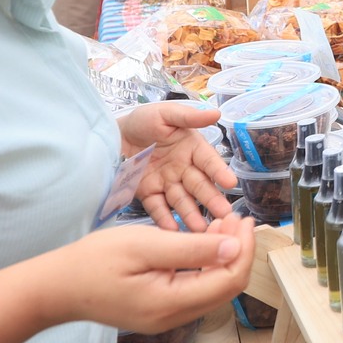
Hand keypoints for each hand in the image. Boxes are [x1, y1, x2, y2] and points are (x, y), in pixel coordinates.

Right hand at [40, 213, 255, 332]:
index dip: (244, 249)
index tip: (243, 218)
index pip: (229, 280)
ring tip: (222, 224)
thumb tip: (234, 248)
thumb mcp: (144, 246)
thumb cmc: (94, 261)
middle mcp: (173, 318)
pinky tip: (202, 242)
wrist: (55, 288)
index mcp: (171, 304)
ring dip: (223, 257)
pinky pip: (194, 291)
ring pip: (212, 289)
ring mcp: (166, 318)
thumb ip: (192, 249)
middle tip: (235, 217)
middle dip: (238, 251)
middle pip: (225, 288)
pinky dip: (206, 266)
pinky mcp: (159, 311)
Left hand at [118, 102, 235, 230]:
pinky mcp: (149, 193)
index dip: (219, 171)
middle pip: (199, 186)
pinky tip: (172, 229)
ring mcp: (166, 182)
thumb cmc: (142, 121)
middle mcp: (183, 168)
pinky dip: (165, 218)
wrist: (112, 135)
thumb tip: (216, 113)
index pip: (208, 161)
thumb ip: (189, 116)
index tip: (230, 183)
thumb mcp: (165, 114)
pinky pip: (158, 207)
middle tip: (223, 214)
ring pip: (182, 201)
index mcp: (192, 148)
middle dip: (211, 200)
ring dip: (192, 214)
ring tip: (201, 229)